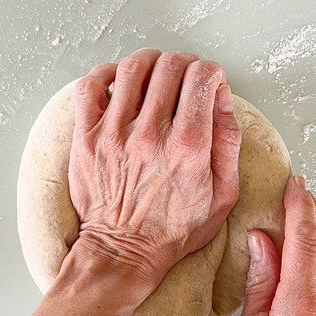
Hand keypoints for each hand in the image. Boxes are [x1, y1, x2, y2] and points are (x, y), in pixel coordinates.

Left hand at [68, 48, 241, 304]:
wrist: (123, 252)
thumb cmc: (172, 229)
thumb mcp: (223, 194)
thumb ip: (229, 142)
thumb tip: (223, 98)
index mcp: (188, 148)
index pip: (202, 78)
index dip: (211, 73)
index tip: (209, 83)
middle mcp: (150, 136)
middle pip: (169, 66)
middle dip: (184, 64)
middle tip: (185, 77)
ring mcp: (114, 134)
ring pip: (132, 67)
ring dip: (150, 62)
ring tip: (156, 74)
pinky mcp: (86, 138)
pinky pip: (90, 85)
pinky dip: (106, 72)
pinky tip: (120, 82)